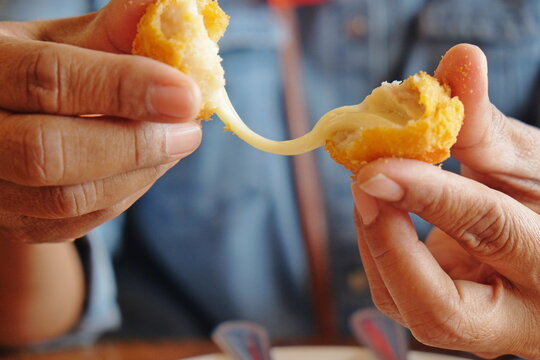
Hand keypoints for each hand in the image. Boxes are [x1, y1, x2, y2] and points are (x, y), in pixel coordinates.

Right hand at [0, 0, 201, 242]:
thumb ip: (113, 31)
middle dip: (135, 145)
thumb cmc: (41, 70)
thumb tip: (174, 11)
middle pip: (48, 153)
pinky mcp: (15, 222)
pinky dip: (124, 195)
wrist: (4, 122)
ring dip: (137, 174)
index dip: (122, 87)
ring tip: (176, 144)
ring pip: (65, 199)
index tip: (186, 94)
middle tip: (190, 131)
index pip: (47, 79)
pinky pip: (74, 223)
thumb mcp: (64, 41)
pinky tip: (148, 167)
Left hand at [351, 44, 539, 357]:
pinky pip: (396, 294)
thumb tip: (459, 59)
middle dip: (389, 246)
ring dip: (374, 240)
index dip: (432, 196)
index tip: (380, 164)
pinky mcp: (440, 316)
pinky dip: (377, 246)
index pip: (491, 233)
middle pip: (439, 311)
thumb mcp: (525, 162)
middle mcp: (513, 317)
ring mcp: (473, 329)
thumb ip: (486, 124)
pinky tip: (378, 205)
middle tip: (364, 183)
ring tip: (370, 183)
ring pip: (405, 308)